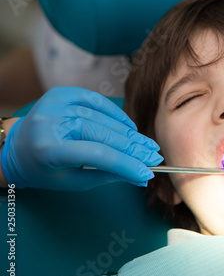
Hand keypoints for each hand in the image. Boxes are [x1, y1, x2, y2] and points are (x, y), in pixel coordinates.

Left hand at [1, 86, 162, 189]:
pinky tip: (130, 127)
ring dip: (129, 134)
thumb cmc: (45, 170)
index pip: (97, 155)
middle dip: (133, 147)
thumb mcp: (73, 181)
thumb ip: (107, 176)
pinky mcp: (61, 93)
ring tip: (146, 146)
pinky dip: (116, 115)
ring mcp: (56, 104)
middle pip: (103, 134)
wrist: (17, 147)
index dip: (126, 163)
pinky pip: (97, 101)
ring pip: (103, 118)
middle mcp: (51, 122)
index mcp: (48, 149)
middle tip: (154, 156)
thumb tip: (141, 176)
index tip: (147, 172)